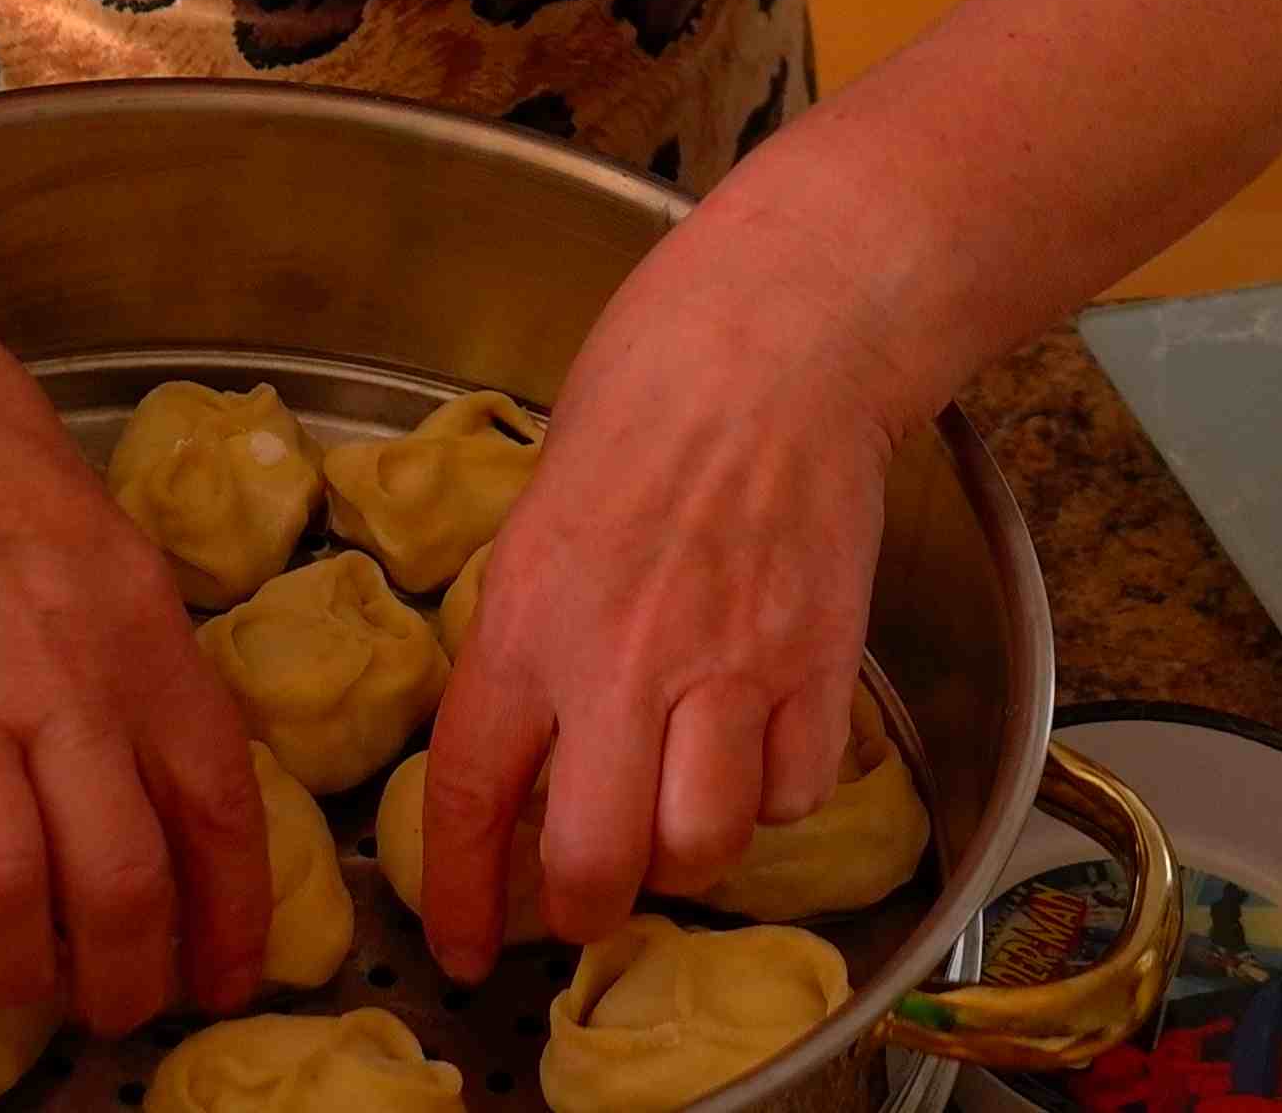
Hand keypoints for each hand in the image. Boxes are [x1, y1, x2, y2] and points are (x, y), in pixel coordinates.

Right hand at [0, 322, 271, 1030]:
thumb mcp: (116, 559)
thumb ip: (147, 673)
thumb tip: (180, 793)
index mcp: (145, 642)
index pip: (219, 806)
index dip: (232, 913)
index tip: (227, 979)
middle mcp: (59, 682)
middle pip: (120, 876)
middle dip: (127, 974)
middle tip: (115, 1009)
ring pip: (4, 887)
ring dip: (14, 966)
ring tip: (16, 985)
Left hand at [414, 219, 905, 978]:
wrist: (784, 336)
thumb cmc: (653, 386)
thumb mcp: (542, 506)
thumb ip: (534, 626)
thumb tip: (533, 722)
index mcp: (529, 616)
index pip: (472, 794)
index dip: (461, 894)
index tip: (462, 947)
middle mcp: (623, 661)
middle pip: (596, 865)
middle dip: (584, 907)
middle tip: (588, 892)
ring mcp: (730, 667)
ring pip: (704, 848)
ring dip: (687, 854)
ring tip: (682, 815)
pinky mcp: (820, 659)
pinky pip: (796, 791)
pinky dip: (778, 794)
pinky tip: (763, 749)